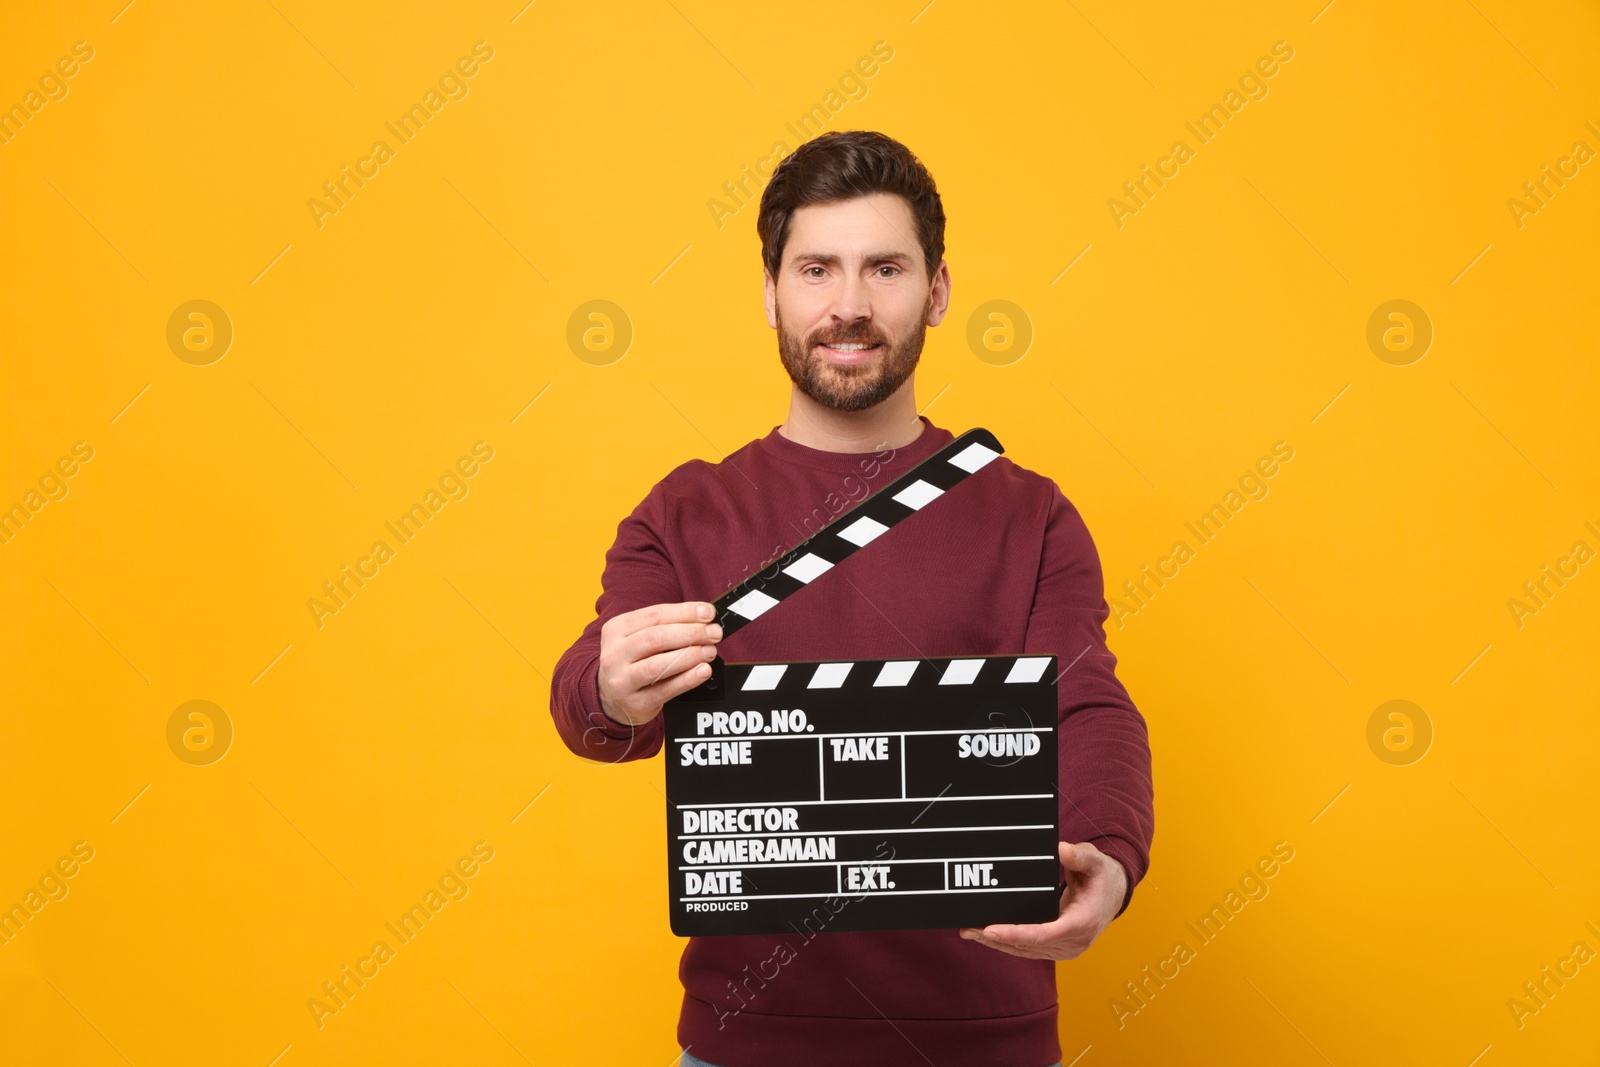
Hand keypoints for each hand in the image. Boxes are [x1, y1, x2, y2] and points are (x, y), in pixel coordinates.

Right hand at [597, 601, 722, 726]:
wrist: (612, 697)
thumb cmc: (633, 661)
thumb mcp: (639, 637)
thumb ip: (667, 626)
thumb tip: (703, 618)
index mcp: (616, 629)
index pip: (654, 615)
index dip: (685, 612)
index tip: (708, 613)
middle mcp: (614, 654)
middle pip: (656, 638)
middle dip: (691, 633)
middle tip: (714, 633)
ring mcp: (622, 680)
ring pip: (659, 665)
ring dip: (691, 655)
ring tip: (709, 651)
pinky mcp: (636, 702)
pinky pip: (666, 689)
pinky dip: (688, 679)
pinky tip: (703, 671)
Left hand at [958, 841, 1127, 959]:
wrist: (1114, 893)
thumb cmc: (1101, 875)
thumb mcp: (1094, 861)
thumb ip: (1079, 856)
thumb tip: (1063, 850)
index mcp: (1082, 923)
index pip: (1043, 934)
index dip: (1015, 934)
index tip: (990, 929)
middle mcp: (1074, 943)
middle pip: (1029, 946)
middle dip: (996, 939)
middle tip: (967, 928)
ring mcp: (1066, 949)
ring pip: (1026, 951)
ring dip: (997, 944)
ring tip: (969, 932)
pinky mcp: (1058, 948)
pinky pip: (1029, 949)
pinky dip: (1008, 944)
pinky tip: (987, 936)